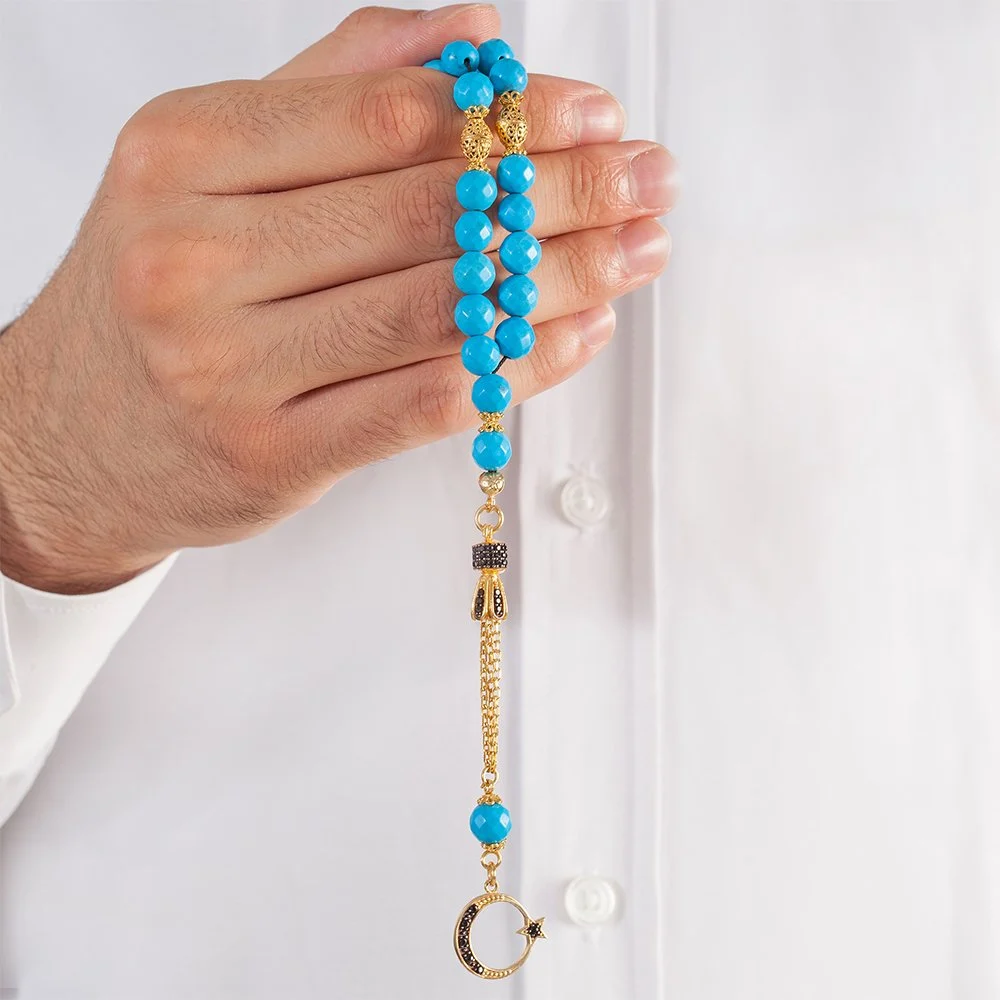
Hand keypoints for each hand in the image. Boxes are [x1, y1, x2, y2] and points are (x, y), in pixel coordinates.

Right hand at [0, 4, 673, 593]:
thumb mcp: (208, 165)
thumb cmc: (154, 293)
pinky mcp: (270, 456)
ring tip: (637, 255)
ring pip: (437, 308)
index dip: (511, 115)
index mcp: (186, 154)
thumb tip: (468, 34)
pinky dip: (516, 365)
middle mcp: (197, 256)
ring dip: (561, 278)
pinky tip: (578, 335)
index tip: (596, 115)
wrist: (68, 435)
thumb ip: (331, 86)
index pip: (387, 118)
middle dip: (563, 192)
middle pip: (425, 212)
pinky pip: (423, 402)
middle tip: (649, 182)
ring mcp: (229, 367)